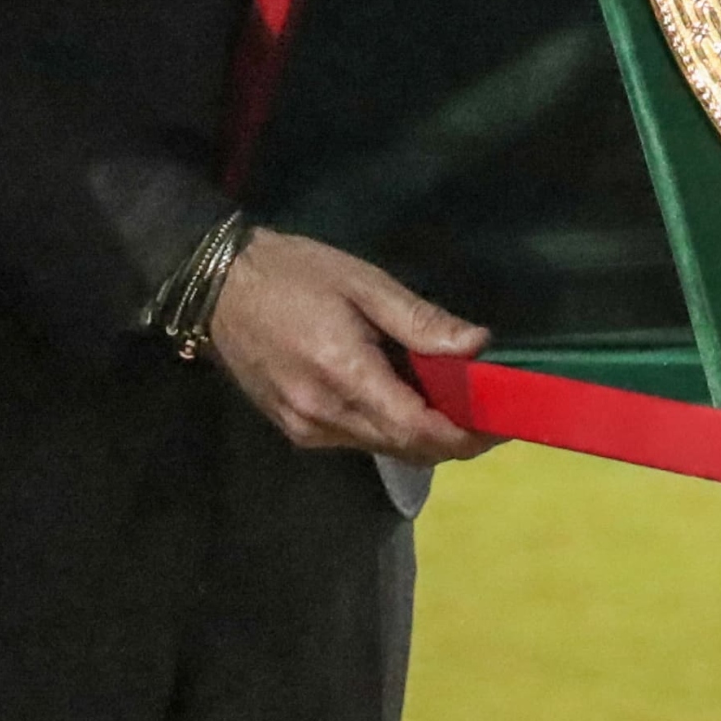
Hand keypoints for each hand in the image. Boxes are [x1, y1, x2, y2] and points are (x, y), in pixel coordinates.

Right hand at [208, 228, 497, 462]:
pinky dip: (391, 428)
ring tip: (460, 405)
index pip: (417, 429)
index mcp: (344, 375)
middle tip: (493, 415)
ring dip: (423, 435)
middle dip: (453, 439)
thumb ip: (421, 321)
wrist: (218, 288)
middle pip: (404, 447)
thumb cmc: (296, 273)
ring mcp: (306, 429)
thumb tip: (478, 345)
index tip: (502, 425)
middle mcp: (324, 417)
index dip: (464, 434)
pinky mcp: (296, 430)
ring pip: (382, 447)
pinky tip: (409, 399)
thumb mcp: (364, 283)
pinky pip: (357, 439)